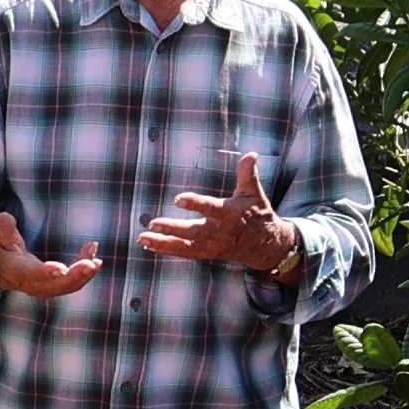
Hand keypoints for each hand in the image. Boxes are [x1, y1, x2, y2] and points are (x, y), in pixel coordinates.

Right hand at [0, 215, 106, 298]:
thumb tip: (3, 217)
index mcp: (15, 271)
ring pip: (68, 286)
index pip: (32, 274)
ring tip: (96, 259)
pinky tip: (95, 259)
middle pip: (55, 285)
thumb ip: (4, 228)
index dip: (46, 272)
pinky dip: (85, 274)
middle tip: (91, 263)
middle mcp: (30, 284)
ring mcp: (43, 289)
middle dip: (75, 276)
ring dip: (85, 274)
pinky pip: (72, 284)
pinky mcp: (53, 287)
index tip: (61, 269)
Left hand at [141, 147, 294, 277]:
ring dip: (163, 243)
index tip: (178, 199)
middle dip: (173, 229)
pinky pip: (184, 253)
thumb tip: (251, 154)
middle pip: (194, 232)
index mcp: (230, 215)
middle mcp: (219, 232)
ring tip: (142, 238)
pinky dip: (167, 250)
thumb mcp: (254, 192)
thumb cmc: (256, 213)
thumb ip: (248, 174)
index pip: (211, 208)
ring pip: (185, 246)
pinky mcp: (207, 254)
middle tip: (153, 223)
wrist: (265, 245)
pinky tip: (148, 245)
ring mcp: (212, 246)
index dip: (195, 204)